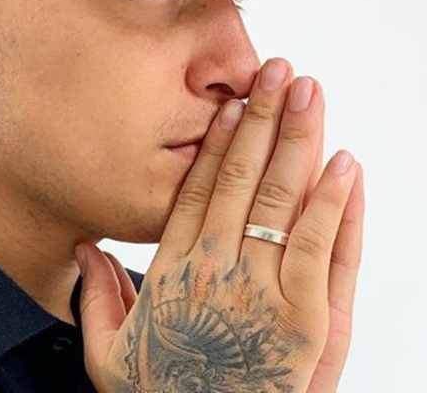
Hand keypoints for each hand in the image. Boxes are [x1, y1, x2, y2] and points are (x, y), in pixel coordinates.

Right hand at [76, 58, 363, 392]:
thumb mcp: (109, 356)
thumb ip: (95, 298)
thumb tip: (82, 250)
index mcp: (170, 275)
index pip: (195, 192)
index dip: (216, 144)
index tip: (228, 105)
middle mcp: (214, 272)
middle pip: (238, 180)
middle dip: (260, 119)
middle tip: (276, 71)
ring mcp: (262, 292)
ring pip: (280, 200)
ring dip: (298, 141)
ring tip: (309, 93)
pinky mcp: (306, 318)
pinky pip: (318, 245)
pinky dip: (333, 201)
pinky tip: (344, 163)